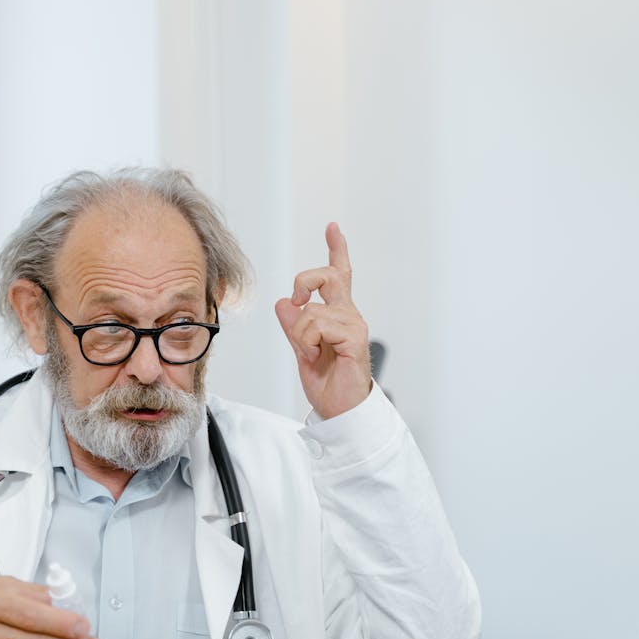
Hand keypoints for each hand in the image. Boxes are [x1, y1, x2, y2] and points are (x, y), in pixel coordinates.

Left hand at [275, 222, 372, 418]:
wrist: (340, 411)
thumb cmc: (328, 383)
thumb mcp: (302, 349)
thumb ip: (293, 326)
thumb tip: (284, 302)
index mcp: (337, 315)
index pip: (339, 276)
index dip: (336, 250)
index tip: (332, 227)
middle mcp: (348, 315)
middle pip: (327, 277)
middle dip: (304, 280)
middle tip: (297, 299)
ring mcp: (353, 325)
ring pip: (311, 310)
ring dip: (300, 335)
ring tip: (310, 354)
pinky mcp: (354, 338)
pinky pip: (318, 325)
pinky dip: (308, 342)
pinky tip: (316, 356)